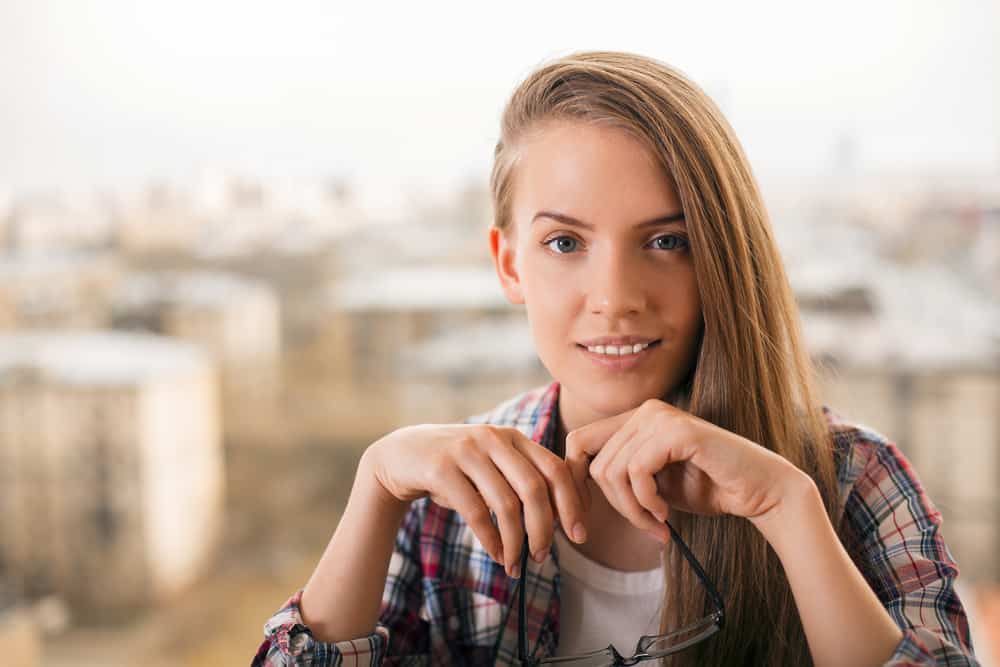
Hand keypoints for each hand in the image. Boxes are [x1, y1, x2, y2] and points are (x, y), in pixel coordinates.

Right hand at [365, 424, 587, 576]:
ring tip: (516, 564)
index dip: (572, 504)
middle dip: (544, 529)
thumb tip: (562, 521)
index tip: (579, 535)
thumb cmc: (457, 468)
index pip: (556, 469)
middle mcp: (494, 439)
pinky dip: (490, 540)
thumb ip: (523, 482)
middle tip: (542, 557)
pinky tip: (496, 555)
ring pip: (506, 504)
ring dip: (515, 542)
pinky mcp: (441, 468)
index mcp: (513, 437)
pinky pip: (475, 512)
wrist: (401, 455)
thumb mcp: (492, 466)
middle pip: (535, 489)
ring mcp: (467, 451)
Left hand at [564, 399, 809, 542]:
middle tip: (644, 527)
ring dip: (632, 509)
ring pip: (612, 470)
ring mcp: (660, 417)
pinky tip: (666, 513)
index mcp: (635, 420)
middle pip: (593, 463)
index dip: (576, 482)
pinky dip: (646, 501)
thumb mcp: (651, 485)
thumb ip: (619, 477)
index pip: (578, 443)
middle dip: (613, 506)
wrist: (760, 491)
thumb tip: (571, 487)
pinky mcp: (676, 431)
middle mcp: (645, 411)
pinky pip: (635, 471)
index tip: (587, 517)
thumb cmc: (709, 489)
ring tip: (657, 523)